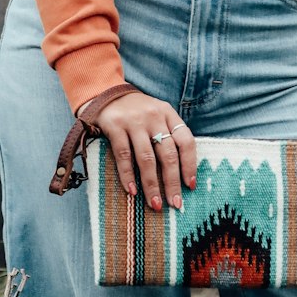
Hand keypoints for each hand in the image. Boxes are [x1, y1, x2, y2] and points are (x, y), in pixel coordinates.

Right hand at [83, 90, 196, 210]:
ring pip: (147, 158)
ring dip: (151, 184)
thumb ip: (168, 135)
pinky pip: (124, 156)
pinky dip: (127, 175)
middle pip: (168, 154)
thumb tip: (180, 171)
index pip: (186, 141)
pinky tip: (132, 191)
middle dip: (172, 182)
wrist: (106, 93)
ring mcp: (134, 121)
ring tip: (155, 203)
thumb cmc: (137, 111)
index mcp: (169, 114)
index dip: (190, 164)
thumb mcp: (157, 115)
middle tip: (175, 203)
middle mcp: (154, 117)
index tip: (190, 186)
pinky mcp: (115, 127)